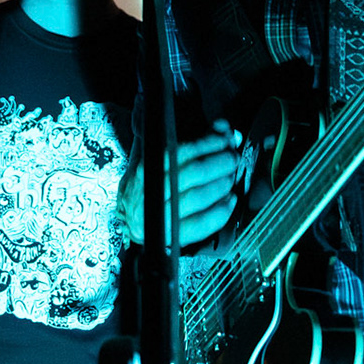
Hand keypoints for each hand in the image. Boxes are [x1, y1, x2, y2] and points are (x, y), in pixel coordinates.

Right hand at [122, 121, 242, 247]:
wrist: (130, 221)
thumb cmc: (149, 186)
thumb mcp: (162, 160)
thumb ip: (193, 143)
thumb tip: (223, 129)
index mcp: (147, 168)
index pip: (181, 151)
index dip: (208, 143)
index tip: (225, 139)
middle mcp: (153, 190)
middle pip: (194, 173)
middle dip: (220, 163)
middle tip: (232, 158)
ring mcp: (161, 214)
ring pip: (199, 197)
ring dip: (222, 185)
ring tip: (230, 178)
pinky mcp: (171, 235)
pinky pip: (200, 223)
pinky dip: (220, 212)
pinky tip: (229, 201)